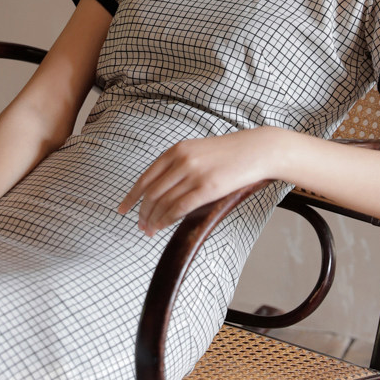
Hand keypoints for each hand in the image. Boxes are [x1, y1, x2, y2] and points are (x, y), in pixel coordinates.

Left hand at [118, 127, 285, 235]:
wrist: (257, 149)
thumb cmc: (229, 153)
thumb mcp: (198, 151)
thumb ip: (179, 165)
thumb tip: (163, 188)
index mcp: (176, 150)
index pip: (146, 177)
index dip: (132, 196)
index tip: (123, 208)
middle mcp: (181, 160)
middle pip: (152, 192)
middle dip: (143, 212)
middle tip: (140, 226)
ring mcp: (194, 173)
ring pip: (164, 201)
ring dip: (153, 219)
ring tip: (149, 230)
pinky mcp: (208, 187)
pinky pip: (180, 207)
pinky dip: (167, 219)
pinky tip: (162, 227)